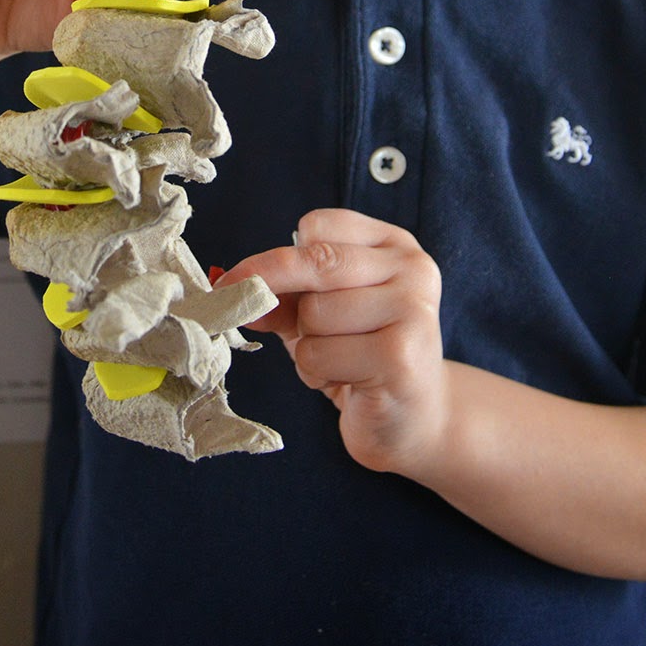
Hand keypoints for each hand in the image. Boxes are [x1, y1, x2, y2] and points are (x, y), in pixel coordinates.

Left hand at [223, 209, 446, 475]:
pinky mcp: (400, 358)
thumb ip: (282, 296)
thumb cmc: (362, 357)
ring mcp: (412, 311)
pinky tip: (347, 381)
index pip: (320, 227)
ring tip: (336, 360)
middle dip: (271, 286)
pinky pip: (319, 355)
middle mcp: (412, 270)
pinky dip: (316, 373)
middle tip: (238, 305)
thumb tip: (229, 287)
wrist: (416, 419)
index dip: (274, 255)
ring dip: (306, 345)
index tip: (239, 278)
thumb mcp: (320, 316)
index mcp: (394, 246)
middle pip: (318, 261)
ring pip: (314, 313)